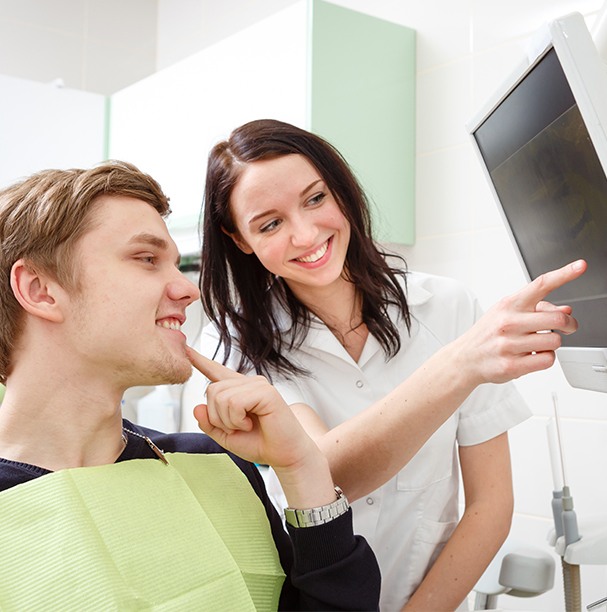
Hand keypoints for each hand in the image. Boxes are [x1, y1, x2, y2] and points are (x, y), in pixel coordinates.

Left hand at [187, 346, 335, 507]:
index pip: (216, 371)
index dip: (199, 360)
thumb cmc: (260, 443)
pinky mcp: (265, 392)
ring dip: (229, 420)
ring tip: (246, 425)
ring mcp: (257, 385)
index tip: (186, 349)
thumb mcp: (226, 437)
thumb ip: (209, 424)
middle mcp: (247, 383)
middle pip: (212, 390)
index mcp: (238, 391)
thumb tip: (198, 407)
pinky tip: (251, 423)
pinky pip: (235, 402)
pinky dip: (237, 419)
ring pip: (221, 397)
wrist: (283, 455)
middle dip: (218, 417)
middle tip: (237, 427)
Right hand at [455, 259, 585, 384]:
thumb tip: (566, 311)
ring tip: (537, 343)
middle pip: (557, 319)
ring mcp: (509, 344)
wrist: (465, 358)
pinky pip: (547, 360)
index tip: (580, 266)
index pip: (540, 285)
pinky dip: (545, 358)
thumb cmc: (488, 333)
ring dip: (552, 344)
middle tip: (566, 328)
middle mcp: (508, 322)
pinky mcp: (512, 365)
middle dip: (568, 325)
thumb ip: (537, 310)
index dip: (564, 274)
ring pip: (555, 341)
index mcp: (509, 304)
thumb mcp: (507, 313)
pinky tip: (532, 355)